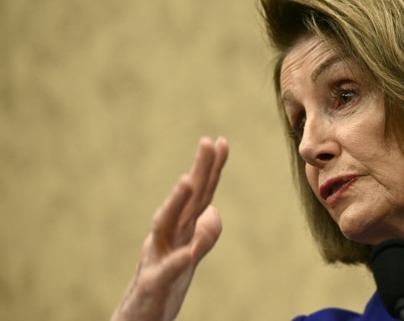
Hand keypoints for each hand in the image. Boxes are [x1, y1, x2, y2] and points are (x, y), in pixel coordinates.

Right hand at [111, 137, 228, 320]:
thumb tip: (215, 211)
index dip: (211, 170)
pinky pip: (166, 272)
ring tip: (188, 180)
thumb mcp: (186, 260)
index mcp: (178, 232)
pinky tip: (191, 250)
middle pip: (185, 202)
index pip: (199, 197)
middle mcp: (166, 239)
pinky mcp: (153, 287)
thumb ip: (203, 236)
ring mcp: (157, 260)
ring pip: (164, 227)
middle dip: (197, 172)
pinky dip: (178, 260)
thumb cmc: (161, 289)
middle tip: (208, 142)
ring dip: (176, 203)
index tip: (222, 141)